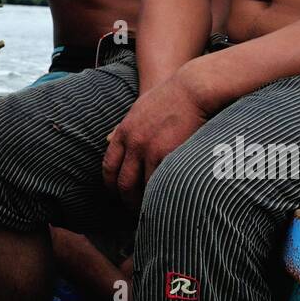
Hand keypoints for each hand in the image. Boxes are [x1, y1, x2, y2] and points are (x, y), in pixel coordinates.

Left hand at [102, 70, 210, 212]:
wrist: (192, 89)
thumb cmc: (169, 97)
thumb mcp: (138, 109)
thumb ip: (123, 127)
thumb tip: (107, 139)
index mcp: (124, 132)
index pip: (109, 166)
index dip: (110, 185)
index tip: (115, 194)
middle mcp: (133, 143)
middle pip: (123, 182)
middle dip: (126, 200)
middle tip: (134, 211)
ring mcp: (150, 150)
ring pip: (142, 187)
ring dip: (145, 202)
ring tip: (152, 212)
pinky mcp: (169, 155)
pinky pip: (161, 183)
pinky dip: (162, 195)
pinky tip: (167, 201)